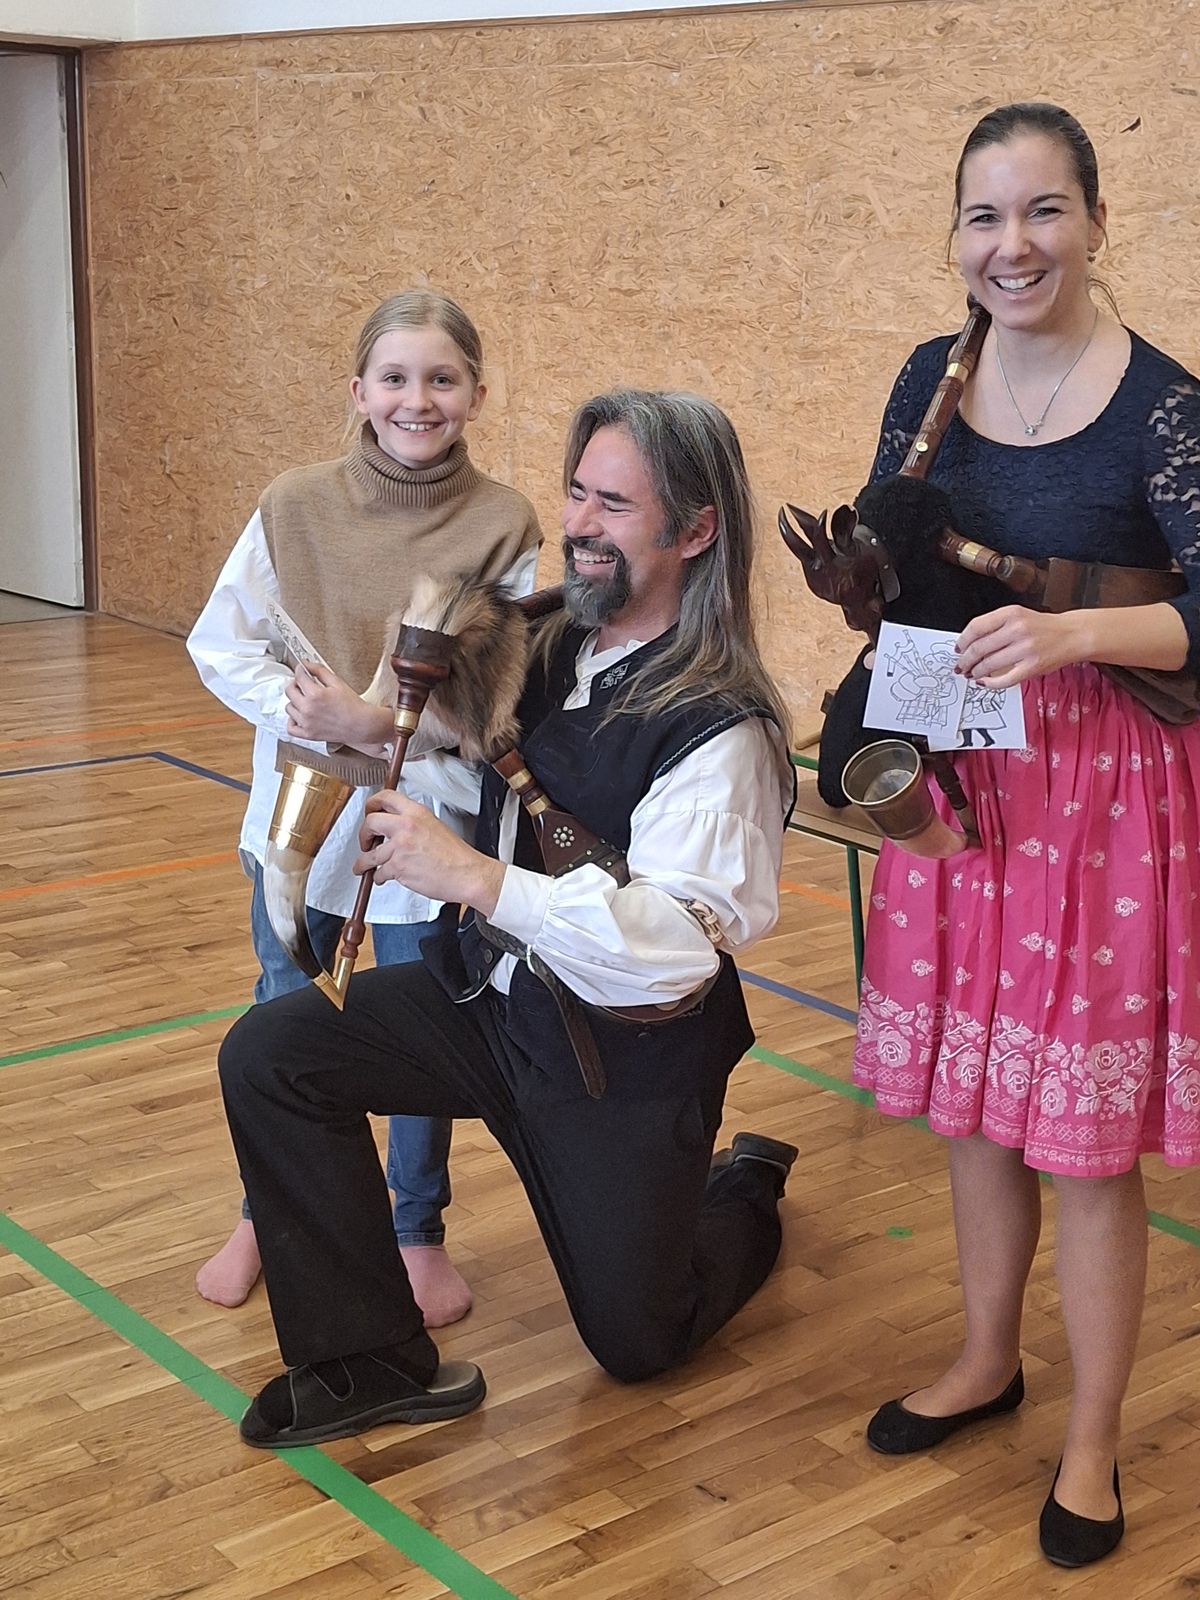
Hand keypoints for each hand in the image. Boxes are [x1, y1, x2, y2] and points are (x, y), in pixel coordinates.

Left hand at [284, 663, 392, 748]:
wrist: (361, 725)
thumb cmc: (353, 705)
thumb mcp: (337, 682)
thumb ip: (319, 670)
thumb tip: (306, 664)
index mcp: (315, 694)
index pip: (299, 676)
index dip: (301, 670)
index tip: (303, 670)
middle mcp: (308, 709)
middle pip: (289, 691)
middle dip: (296, 684)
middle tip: (304, 685)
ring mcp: (306, 723)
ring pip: (289, 707)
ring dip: (295, 702)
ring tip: (306, 701)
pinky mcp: (308, 734)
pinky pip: (291, 727)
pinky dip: (293, 721)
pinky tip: (300, 716)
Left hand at [357, 791, 504, 912]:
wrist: (467, 874)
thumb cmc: (456, 856)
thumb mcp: (435, 826)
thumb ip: (413, 822)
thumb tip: (395, 826)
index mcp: (416, 813)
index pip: (385, 797)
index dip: (371, 804)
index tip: (368, 812)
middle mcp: (406, 826)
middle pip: (370, 822)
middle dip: (363, 834)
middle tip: (366, 841)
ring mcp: (400, 846)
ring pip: (370, 853)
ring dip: (364, 862)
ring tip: (364, 866)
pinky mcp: (398, 867)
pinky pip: (379, 872)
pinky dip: (379, 877)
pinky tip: (384, 877)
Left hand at [955, 606, 1086, 688]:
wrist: (1072, 634)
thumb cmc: (1043, 627)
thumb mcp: (1018, 615)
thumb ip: (995, 625)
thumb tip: (969, 643)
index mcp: (1011, 613)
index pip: (976, 627)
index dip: (962, 641)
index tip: (958, 649)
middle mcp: (1018, 629)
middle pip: (979, 648)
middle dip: (965, 660)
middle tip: (961, 666)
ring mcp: (1025, 649)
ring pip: (988, 665)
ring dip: (975, 672)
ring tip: (972, 674)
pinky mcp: (1032, 667)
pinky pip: (1004, 680)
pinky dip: (990, 683)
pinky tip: (985, 682)